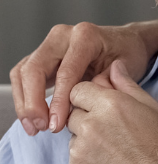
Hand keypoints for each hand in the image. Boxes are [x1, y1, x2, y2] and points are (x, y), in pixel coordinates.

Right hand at [10, 20, 157, 135]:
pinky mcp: (44, 56)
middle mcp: (62, 36)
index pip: (65, 72)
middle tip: (40, 126)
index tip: (56, 124)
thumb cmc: (128, 55)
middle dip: (33, 101)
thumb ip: (104, 85)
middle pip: (34, 68)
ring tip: (33, 127)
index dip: (59, 101)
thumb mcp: (126, 69)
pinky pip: (25, 75)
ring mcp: (50, 45)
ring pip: (23, 72)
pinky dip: (25, 97)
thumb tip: (80, 105)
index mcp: (85, 37)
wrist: (127, 42)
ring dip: (24, 102)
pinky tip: (33, 119)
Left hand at [66, 61, 157, 163]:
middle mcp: (90, 126)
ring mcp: (79, 154)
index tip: (105, 114)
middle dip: (88, 124)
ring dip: (89, 149)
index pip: (78, 90)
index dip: (90, 101)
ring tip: (117, 162)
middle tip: (116, 141)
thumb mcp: (157, 113)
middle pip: (73, 116)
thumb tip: (114, 66)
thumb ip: (129, 88)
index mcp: (109, 105)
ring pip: (74, 144)